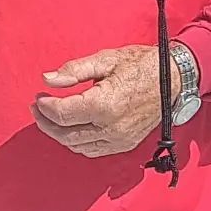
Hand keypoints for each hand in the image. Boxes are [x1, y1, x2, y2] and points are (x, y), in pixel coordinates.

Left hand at [32, 45, 180, 156]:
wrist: (174, 78)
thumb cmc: (140, 65)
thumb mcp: (105, 59)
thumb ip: (73, 71)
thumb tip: (47, 80)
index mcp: (105, 105)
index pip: (62, 114)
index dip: (45, 107)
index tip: (38, 96)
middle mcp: (112, 128)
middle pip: (66, 135)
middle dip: (46, 122)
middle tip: (36, 107)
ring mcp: (120, 140)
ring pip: (78, 146)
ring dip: (59, 134)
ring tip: (49, 116)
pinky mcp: (126, 144)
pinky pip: (94, 150)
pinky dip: (77, 142)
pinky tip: (70, 127)